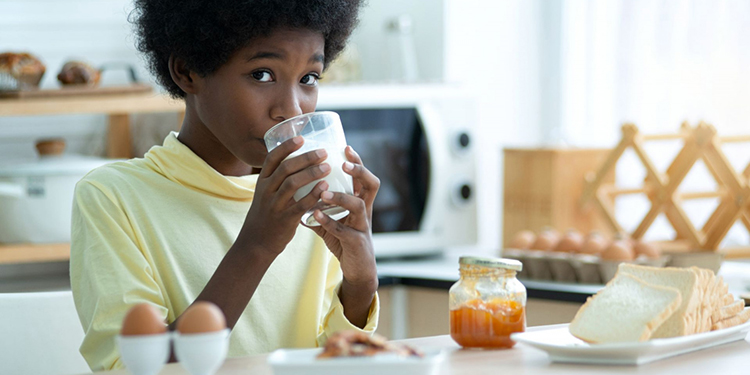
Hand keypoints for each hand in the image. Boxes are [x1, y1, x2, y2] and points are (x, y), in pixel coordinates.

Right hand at [238, 137, 330, 258]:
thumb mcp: (266, 193)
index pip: (272, 158)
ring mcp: (274, 205)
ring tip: (327, 167)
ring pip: (292, 183)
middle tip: (323, 152)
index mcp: (262, 181)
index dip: (287, 146)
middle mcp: (266, 190)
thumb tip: (299, 160)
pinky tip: (325, 187)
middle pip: (285, 168)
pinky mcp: (284, 219)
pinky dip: (313, 195)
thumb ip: (279, 179)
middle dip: (306, 157)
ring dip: (311, 173)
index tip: (302, 138)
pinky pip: (300, 205)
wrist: (256, 243)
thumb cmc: (266, 214)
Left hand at [307, 146, 379, 287]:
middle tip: (343, 164)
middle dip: (359, 172)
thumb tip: (296, 196)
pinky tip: (315, 215)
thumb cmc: (345, 242)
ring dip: (342, 197)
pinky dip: (330, 222)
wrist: (357, 270)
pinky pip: (344, 231)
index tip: (345, 147)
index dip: (357, 162)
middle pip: (372, 185)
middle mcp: (365, 212)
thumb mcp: (332, 222)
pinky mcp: (356, 243)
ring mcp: (363, 227)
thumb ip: (318, 209)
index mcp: (360, 203)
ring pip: (359, 206)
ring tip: (323, 192)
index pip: (364, 177)